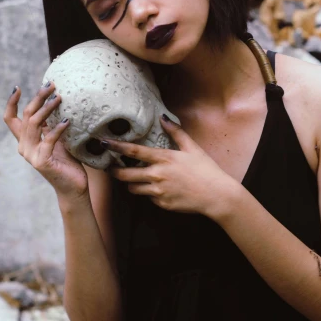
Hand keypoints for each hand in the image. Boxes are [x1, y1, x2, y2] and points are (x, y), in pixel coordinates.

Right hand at [3, 82, 88, 203]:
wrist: (73, 188)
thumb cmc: (66, 162)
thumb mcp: (56, 140)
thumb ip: (49, 125)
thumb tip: (52, 102)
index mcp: (25, 141)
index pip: (10, 119)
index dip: (11, 103)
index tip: (17, 87)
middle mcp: (24, 147)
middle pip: (26, 116)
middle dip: (37, 98)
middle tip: (50, 85)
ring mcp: (31, 155)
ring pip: (35, 124)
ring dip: (47, 109)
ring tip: (59, 98)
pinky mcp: (42, 162)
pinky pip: (48, 139)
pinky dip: (58, 128)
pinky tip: (68, 121)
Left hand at [106, 115, 237, 216]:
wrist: (216, 195)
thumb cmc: (206, 169)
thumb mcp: (192, 147)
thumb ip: (176, 132)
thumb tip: (163, 117)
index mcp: (163, 158)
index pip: (133, 152)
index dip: (116, 147)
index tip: (103, 144)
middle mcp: (157, 175)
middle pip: (125, 175)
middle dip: (115, 172)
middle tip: (111, 169)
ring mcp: (158, 191)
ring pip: (133, 189)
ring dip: (131, 184)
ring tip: (136, 179)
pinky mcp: (162, 203)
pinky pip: (149, 198)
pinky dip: (150, 193)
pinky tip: (160, 189)